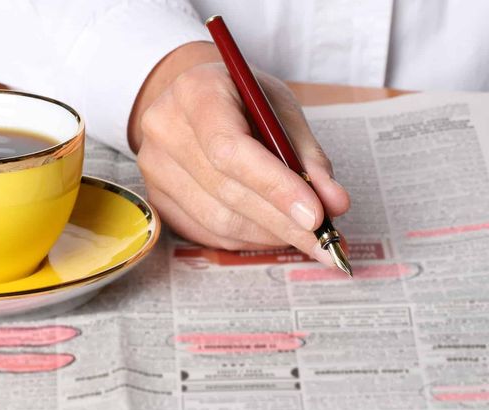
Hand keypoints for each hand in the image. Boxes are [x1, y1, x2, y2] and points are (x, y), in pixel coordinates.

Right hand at [128, 42, 349, 265]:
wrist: (195, 100)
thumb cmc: (241, 100)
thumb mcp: (280, 109)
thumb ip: (307, 155)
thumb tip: (334, 204)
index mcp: (196, 91)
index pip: (230, 149)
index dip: (274, 187)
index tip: (316, 215)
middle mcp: (164, 128)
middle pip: (226, 190)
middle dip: (283, 221)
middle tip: (327, 241)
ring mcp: (154, 167)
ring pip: (218, 220)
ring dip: (269, 234)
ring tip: (307, 237)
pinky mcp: (157, 198)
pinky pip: (207, 232)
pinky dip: (248, 238)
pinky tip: (273, 231)